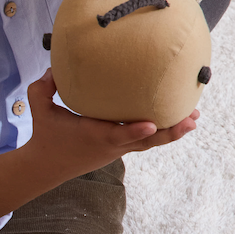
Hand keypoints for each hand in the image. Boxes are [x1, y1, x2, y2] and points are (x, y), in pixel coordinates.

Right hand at [26, 70, 198, 180]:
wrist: (47, 166)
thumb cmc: (45, 134)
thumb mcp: (40, 109)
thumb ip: (43, 88)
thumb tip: (53, 67)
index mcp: (94, 136)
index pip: (117, 135)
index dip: (135, 131)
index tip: (152, 124)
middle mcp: (111, 145)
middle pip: (146, 141)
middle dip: (170, 131)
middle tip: (191, 119)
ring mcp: (118, 149)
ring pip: (150, 142)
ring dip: (173, 132)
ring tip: (194, 119)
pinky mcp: (120, 148)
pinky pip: (146, 140)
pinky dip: (163, 131)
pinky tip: (179, 120)